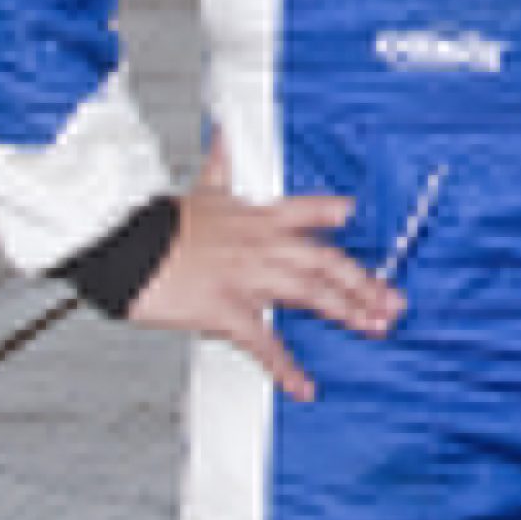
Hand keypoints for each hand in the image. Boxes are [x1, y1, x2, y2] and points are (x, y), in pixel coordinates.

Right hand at [128, 136, 404, 400]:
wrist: (128, 245)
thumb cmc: (163, 223)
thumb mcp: (201, 189)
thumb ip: (220, 164)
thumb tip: (224, 133)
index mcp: (259, 217)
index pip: (309, 212)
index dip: (335, 217)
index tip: (358, 220)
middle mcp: (264, 246)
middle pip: (325, 263)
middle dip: (363, 283)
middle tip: (392, 301)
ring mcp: (249, 280)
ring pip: (311, 295)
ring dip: (347, 313)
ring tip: (374, 328)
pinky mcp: (228, 312)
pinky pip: (265, 343)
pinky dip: (286, 368)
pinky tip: (304, 386)